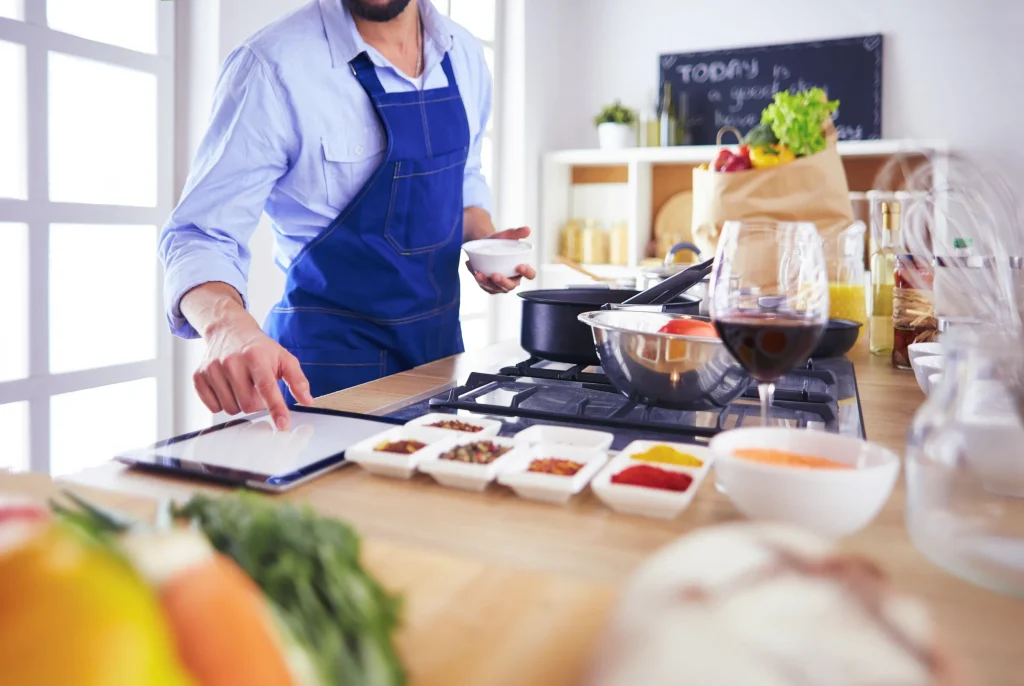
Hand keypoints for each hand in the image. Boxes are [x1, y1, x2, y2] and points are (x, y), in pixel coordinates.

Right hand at [193, 310, 313, 429]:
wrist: (229, 331)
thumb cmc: (259, 348)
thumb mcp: (283, 358)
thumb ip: (297, 380)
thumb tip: (307, 401)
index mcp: (255, 356)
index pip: (267, 387)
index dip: (276, 408)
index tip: (282, 425)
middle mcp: (231, 362)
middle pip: (248, 404)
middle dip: (257, 403)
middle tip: (258, 387)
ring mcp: (212, 369)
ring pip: (231, 408)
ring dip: (240, 403)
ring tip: (243, 385)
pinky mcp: (198, 376)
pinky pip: (213, 407)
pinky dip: (223, 403)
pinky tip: (228, 387)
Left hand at [468, 226, 536, 293]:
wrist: (483, 245)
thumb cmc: (499, 242)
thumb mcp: (506, 236)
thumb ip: (516, 233)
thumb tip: (527, 229)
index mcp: (521, 268)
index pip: (530, 275)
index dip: (527, 273)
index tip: (519, 266)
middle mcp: (513, 279)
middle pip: (511, 286)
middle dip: (503, 282)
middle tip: (495, 275)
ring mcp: (500, 285)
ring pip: (496, 289)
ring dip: (487, 283)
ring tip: (478, 274)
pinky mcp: (489, 286)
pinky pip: (483, 286)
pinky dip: (477, 278)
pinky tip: (470, 266)